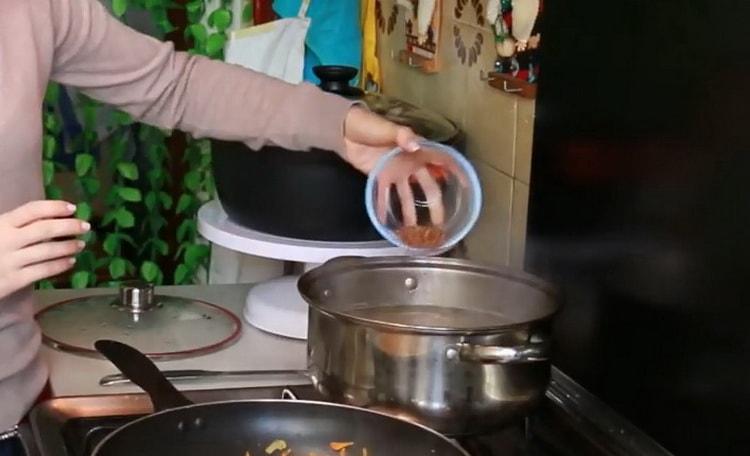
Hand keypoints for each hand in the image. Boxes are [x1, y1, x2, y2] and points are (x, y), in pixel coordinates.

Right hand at [0, 201, 89, 298]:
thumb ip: (11, 224)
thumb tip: (43, 216)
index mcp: (0, 224)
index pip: (32, 210)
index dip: (54, 207)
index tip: (72, 208)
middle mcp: (6, 240)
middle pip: (46, 229)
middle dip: (69, 226)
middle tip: (85, 226)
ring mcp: (11, 261)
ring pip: (48, 251)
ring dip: (68, 246)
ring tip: (80, 244)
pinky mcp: (13, 280)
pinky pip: (44, 271)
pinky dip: (60, 265)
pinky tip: (70, 262)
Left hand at [342, 107, 461, 227]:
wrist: (346, 129)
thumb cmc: (371, 125)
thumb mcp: (389, 128)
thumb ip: (403, 136)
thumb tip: (416, 147)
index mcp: (417, 151)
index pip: (441, 162)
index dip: (454, 173)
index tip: (466, 187)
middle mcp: (410, 165)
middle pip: (427, 188)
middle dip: (434, 206)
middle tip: (438, 224)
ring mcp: (396, 173)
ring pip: (407, 197)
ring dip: (411, 213)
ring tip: (414, 232)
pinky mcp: (380, 178)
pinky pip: (384, 196)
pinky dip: (384, 209)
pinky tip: (387, 224)